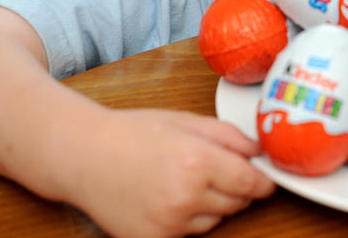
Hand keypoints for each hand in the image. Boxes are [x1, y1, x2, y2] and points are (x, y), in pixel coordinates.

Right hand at [63, 108, 274, 237]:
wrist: (83, 156)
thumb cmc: (132, 133)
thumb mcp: (185, 121)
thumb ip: (228, 136)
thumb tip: (258, 152)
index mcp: (197, 162)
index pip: (250, 183)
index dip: (261, 181)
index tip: (264, 179)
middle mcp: (185, 197)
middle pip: (237, 203)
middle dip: (235, 188)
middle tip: (213, 170)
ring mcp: (168, 223)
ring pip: (216, 221)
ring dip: (212, 205)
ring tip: (183, 180)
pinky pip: (190, 234)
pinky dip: (189, 219)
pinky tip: (168, 197)